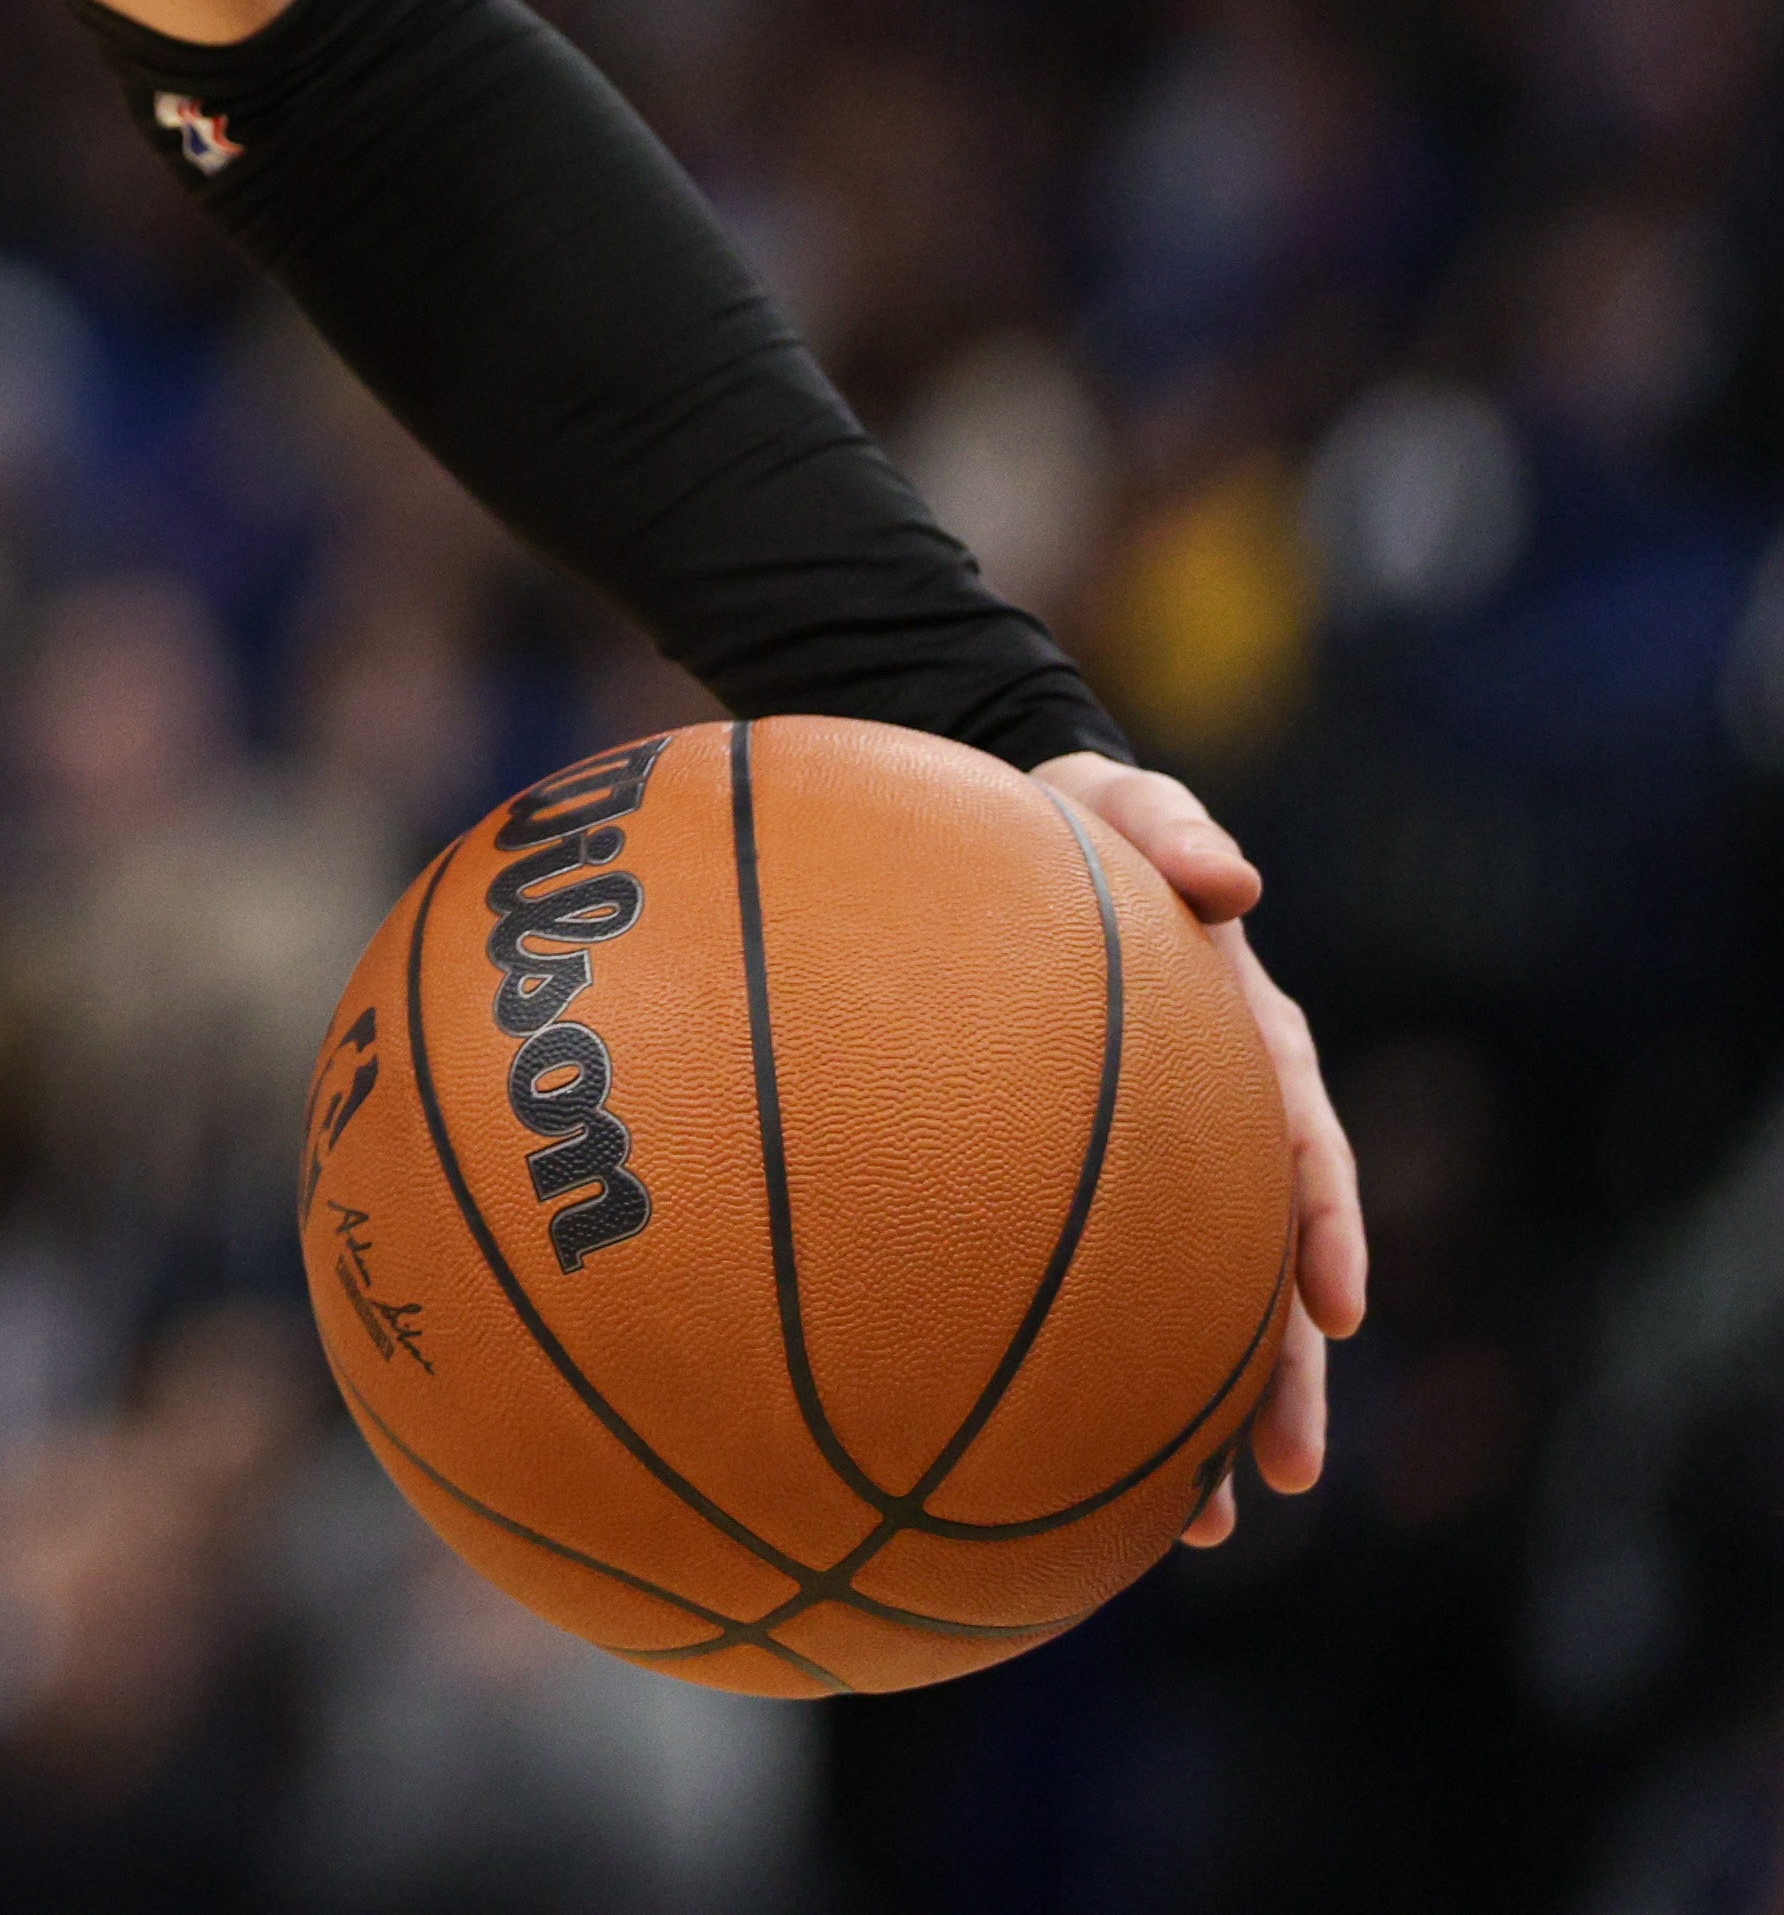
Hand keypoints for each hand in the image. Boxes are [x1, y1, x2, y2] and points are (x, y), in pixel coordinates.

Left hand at [1028, 751, 1364, 1548]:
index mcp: (1244, 1041)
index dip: (1323, 1224)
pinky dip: (1083, 1368)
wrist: (996, 829)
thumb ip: (1167, 822)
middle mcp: (1216, 1121)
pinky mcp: (1075, 1185)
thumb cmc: (1066, 817)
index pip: (1299, 1142)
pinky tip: (1044, 1460)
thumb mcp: (1116, 800)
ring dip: (1195, 1419)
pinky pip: (1085, 1286)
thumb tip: (1230, 869)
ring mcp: (1157, 1163)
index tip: (1332, 1308)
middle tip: (1275, 1476)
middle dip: (1276, 1379)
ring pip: (1188, 1310)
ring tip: (1188, 1529)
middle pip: (1263, 1270)